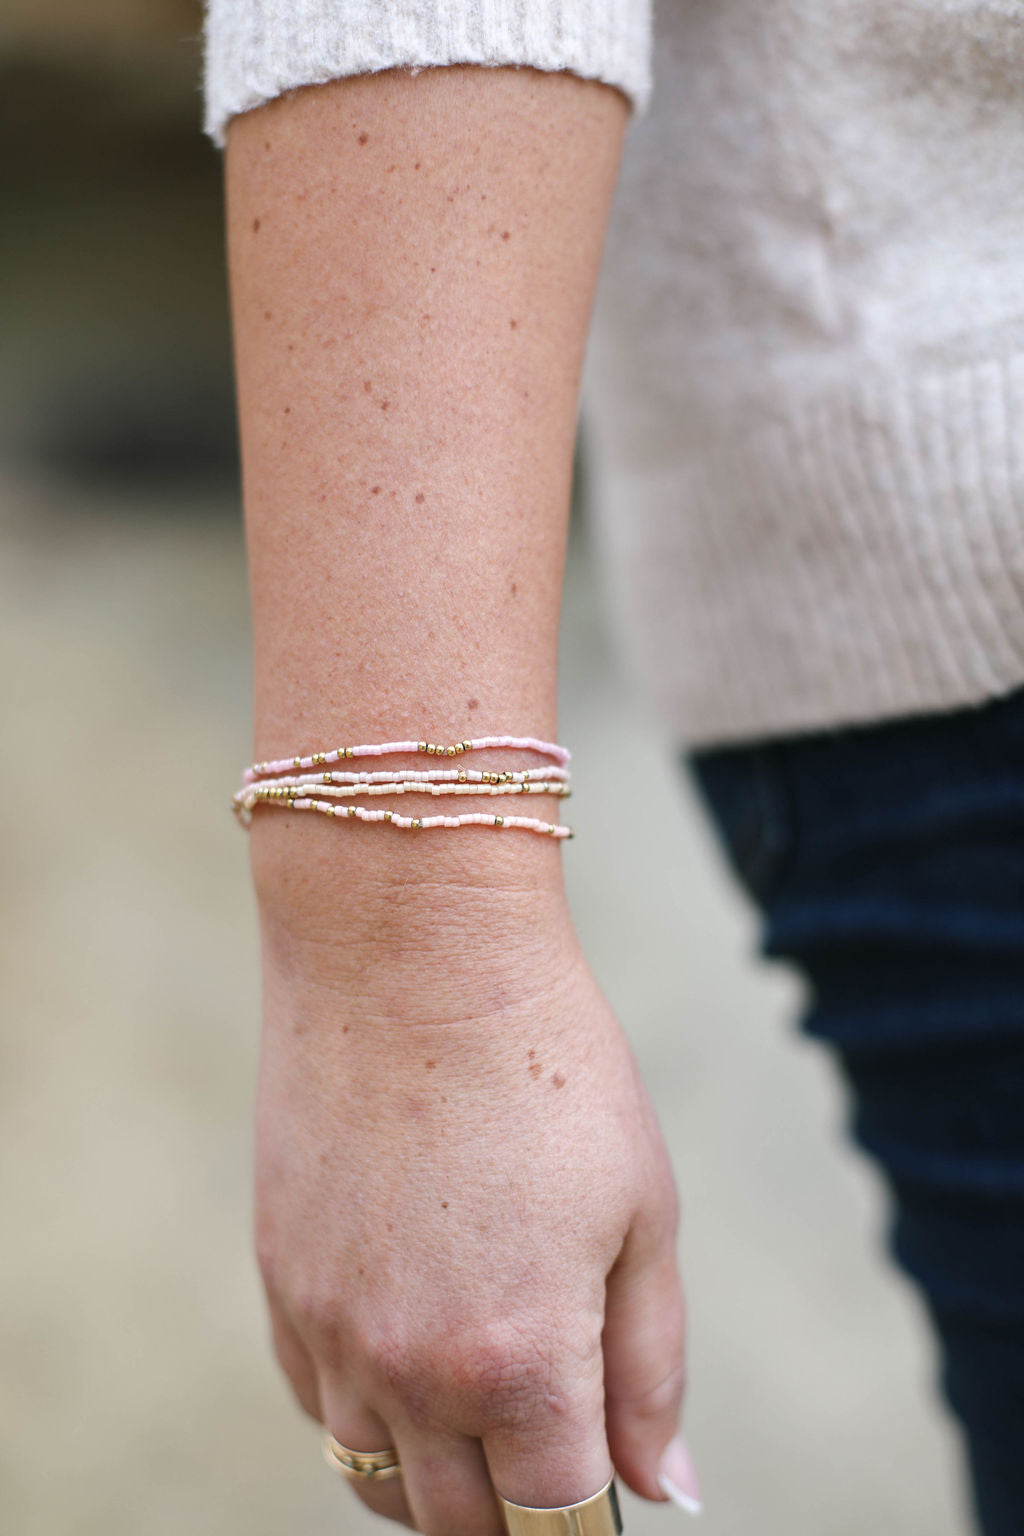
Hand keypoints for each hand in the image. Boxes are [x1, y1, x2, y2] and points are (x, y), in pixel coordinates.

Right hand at [253, 883, 688, 1534]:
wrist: (410, 951)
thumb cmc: (550, 1065)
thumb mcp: (639, 1210)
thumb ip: (650, 1368)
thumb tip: (661, 1489)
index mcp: (520, 1360)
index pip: (555, 1522)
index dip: (588, 1526)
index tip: (602, 1499)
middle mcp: (409, 1369)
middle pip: (459, 1524)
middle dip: (517, 1515)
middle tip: (553, 1460)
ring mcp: (330, 1329)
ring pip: (376, 1477)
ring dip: (437, 1475)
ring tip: (486, 1418)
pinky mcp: (280, 1280)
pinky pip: (318, 1403)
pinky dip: (368, 1413)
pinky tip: (411, 1359)